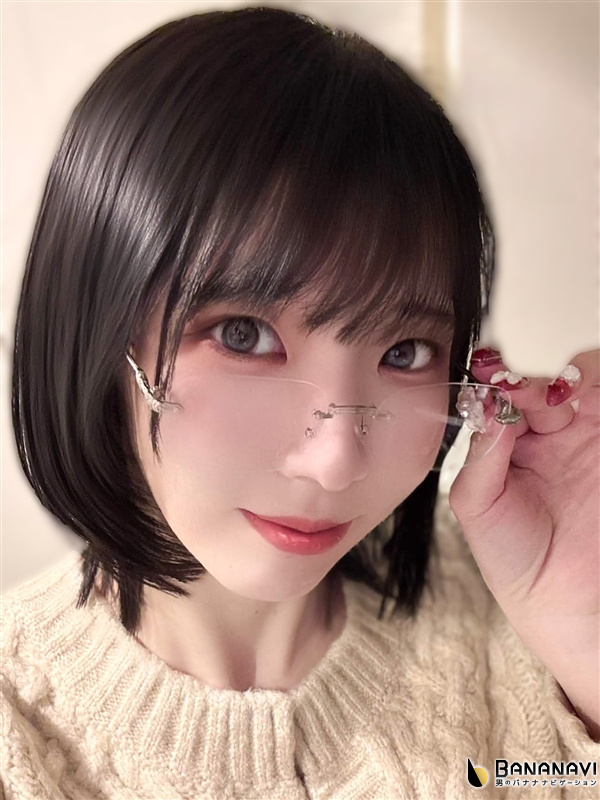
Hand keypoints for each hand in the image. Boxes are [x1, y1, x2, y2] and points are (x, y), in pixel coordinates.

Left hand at [448, 347, 599, 738]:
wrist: (564, 604)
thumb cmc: (516, 561)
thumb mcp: (476, 506)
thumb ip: (480, 455)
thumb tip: (488, 407)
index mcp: (508, 447)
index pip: (501, 399)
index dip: (494, 385)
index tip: (487, 380)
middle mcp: (548, 437)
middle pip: (540, 384)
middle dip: (527, 381)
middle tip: (518, 389)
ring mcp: (587, 439)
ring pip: (582, 383)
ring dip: (566, 379)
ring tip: (553, 395)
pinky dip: (594, 387)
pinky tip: (579, 398)